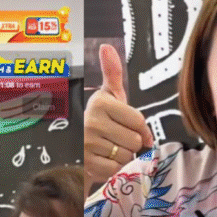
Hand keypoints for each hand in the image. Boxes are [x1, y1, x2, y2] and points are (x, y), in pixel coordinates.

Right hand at [84, 44, 153, 185]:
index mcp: (100, 103)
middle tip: (118, 139)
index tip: (135, 129)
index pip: (139, 121)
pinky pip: (116, 169)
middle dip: (131, 143)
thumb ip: (112, 73)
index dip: (141, 128)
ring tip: (110, 149)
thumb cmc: (100, 120)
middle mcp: (91, 122)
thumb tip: (107, 47)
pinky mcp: (87, 165)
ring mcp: (88, 145)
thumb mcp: (108, 96)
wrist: (75, 148)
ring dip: (123, 156)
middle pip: (135, 141)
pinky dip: (114, 169)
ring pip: (127, 156)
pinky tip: (104, 160)